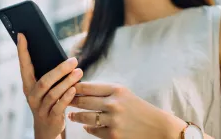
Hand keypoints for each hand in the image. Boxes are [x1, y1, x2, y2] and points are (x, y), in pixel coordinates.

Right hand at [17, 33, 82, 138]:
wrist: (47, 129)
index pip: (24, 65)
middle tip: (74, 60)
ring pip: (52, 93)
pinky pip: (58, 106)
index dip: (22, 50)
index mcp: (28, 85)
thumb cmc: (49, 102)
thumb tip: (64, 56)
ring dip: (67, 82)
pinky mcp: (50, 117)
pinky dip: (66, 97)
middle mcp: (31, 95)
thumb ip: (50, 74)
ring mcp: (39, 108)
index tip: (22, 34)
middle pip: (44, 81)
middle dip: (59, 70)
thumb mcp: (47, 88)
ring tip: (79, 72)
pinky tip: (74, 89)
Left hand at [68, 82, 186, 138]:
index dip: (74, 87)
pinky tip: (86, 126)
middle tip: (63, 100)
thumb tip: (82, 89)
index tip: (67, 87)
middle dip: (71, 101)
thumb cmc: (139, 108)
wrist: (157, 127)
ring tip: (71, 114)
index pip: (88, 86)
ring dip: (76, 116)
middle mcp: (114, 103)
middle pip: (83, 101)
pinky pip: (94, 131)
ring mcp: (113, 120)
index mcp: (117, 90)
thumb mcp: (124, 94)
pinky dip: (88, 128)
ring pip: (85, 117)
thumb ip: (105, 91)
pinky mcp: (113, 135)